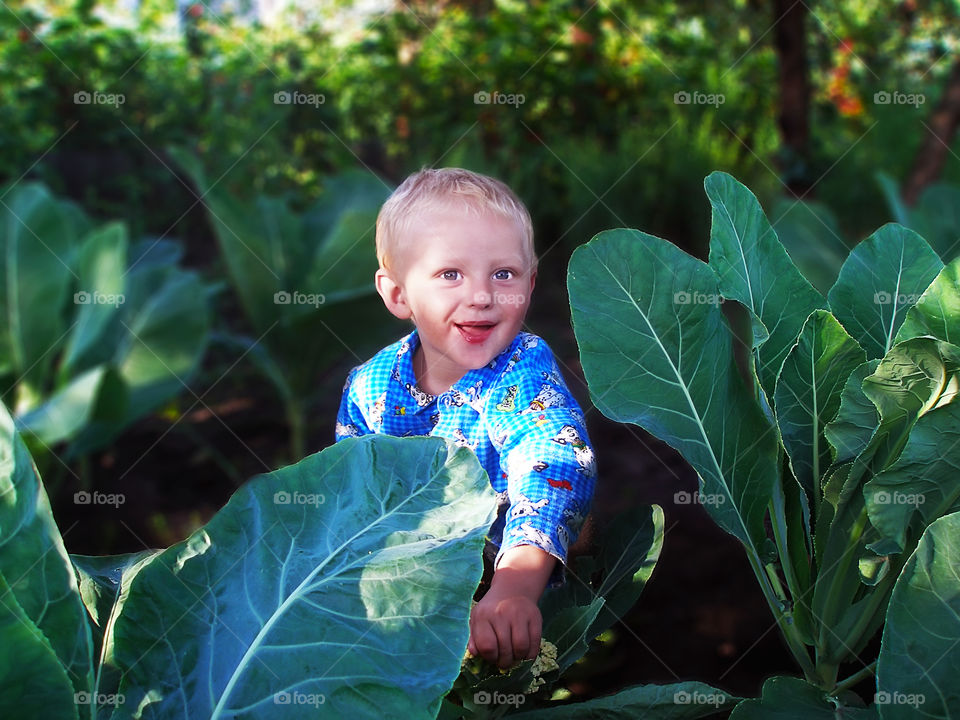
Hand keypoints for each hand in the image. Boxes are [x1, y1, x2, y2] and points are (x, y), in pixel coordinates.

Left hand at [467, 544, 554, 667]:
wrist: (513, 589)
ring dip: (518, 659)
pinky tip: (524, 653)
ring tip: (514, 657)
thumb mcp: (477, 619)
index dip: (490, 657)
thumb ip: (474, 637)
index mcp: (483, 616)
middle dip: (504, 662)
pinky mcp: (535, 617)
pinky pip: (535, 644)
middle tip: (504, 663)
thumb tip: (474, 653)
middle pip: (505, 649)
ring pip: (521, 648)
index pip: (487, 646)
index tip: (493, 658)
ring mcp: (520, 615)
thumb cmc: (492, 609)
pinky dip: (530, 655)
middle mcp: (501, 613)